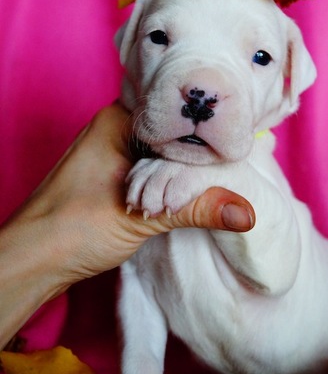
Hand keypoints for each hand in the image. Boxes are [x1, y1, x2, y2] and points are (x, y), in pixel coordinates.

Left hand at [0, 103, 254, 347]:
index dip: (207, 130)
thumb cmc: (73, 227)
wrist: (33, 259)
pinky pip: (154, 167)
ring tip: (217, 177)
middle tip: (232, 162)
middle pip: (174, 133)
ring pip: (165, 153)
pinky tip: (187, 191)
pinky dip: (170, 181)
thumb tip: (248, 212)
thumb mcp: (142, 217)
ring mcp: (116, 150)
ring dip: (183, 170)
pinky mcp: (116, 173)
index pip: (177, 114)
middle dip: (198, 152)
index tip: (235, 144)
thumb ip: (197, 208)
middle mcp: (117, 127)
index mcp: (120, 119)